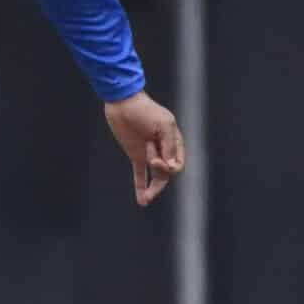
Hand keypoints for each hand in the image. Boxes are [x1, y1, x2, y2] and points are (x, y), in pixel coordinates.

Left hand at [103, 92, 183, 206]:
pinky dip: (141, 186)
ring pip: (156, 176)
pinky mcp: (135, 155)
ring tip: (145, 200)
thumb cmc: (146, 111)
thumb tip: (171, 165)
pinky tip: (141, 199)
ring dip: (152, 189)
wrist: (124, 103)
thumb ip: (169, 145)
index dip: (171, 166)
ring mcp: (149, 153)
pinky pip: (140, 174)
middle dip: (161, 173)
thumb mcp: (163, 125)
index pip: (179, 162)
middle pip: (168, 172)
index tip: (156, 158)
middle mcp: (164, 149)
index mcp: (175, 141)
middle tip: (152, 161)